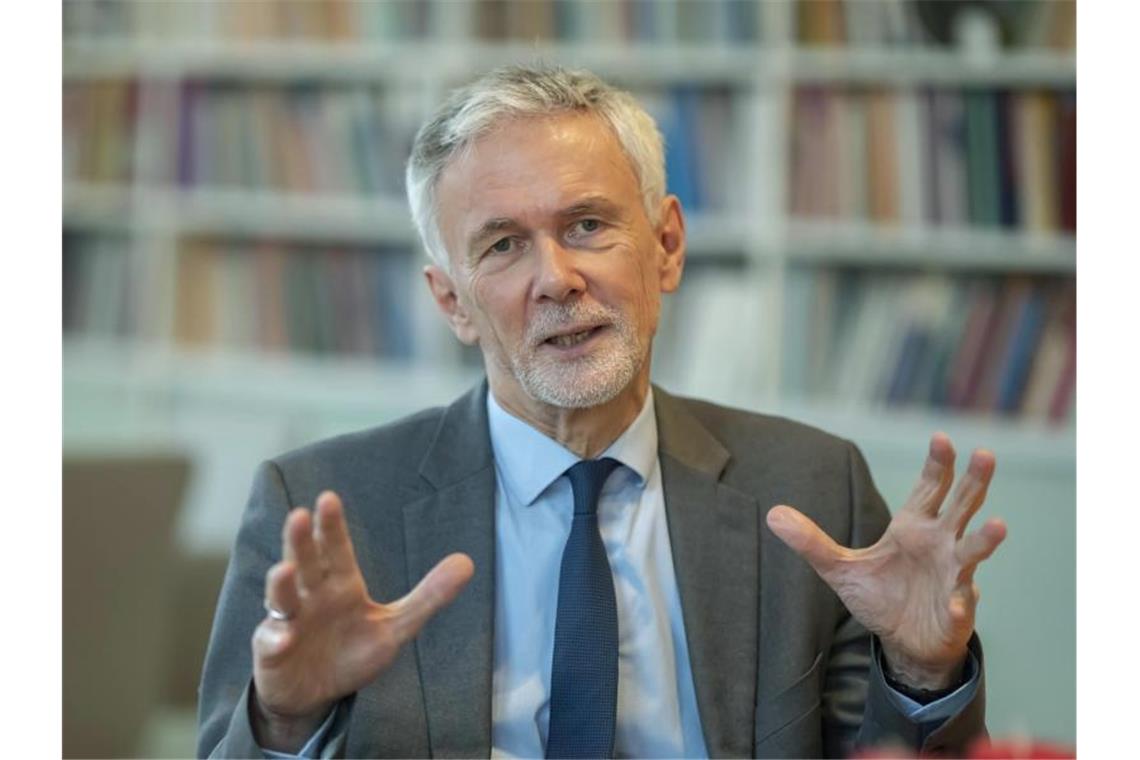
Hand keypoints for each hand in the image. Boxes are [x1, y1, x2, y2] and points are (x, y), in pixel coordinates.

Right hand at [251, 491, 473, 751]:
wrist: (317, 694)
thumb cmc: (351, 652)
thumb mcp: (396, 627)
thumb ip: (429, 597)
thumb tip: (468, 562)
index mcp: (341, 585)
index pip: (337, 549)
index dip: (333, 526)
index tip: (329, 498)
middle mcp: (312, 596)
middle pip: (306, 562)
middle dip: (301, 541)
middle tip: (300, 515)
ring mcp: (289, 621)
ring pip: (282, 597)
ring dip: (281, 583)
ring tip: (284, 570)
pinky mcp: (273, 650)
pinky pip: (272, 641)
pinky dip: (275, 637)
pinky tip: (282, 636)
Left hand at [766, 433, 1006, 688]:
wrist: (903, 640)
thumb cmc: (881, 596)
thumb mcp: (840, 568)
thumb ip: (811, 541)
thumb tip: (772, 514)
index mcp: (914, 526)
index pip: (930, 487)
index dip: (937, 463)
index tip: (940, 438)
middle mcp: (940, 543)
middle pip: (961, 505)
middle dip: (972, 480)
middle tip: (983, 454)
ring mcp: (953, 575)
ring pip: (974, 550)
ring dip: (985, 538)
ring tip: (998, 525)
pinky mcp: (956, 610)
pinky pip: (962, 604)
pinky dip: (961, 603)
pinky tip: (959, 602)